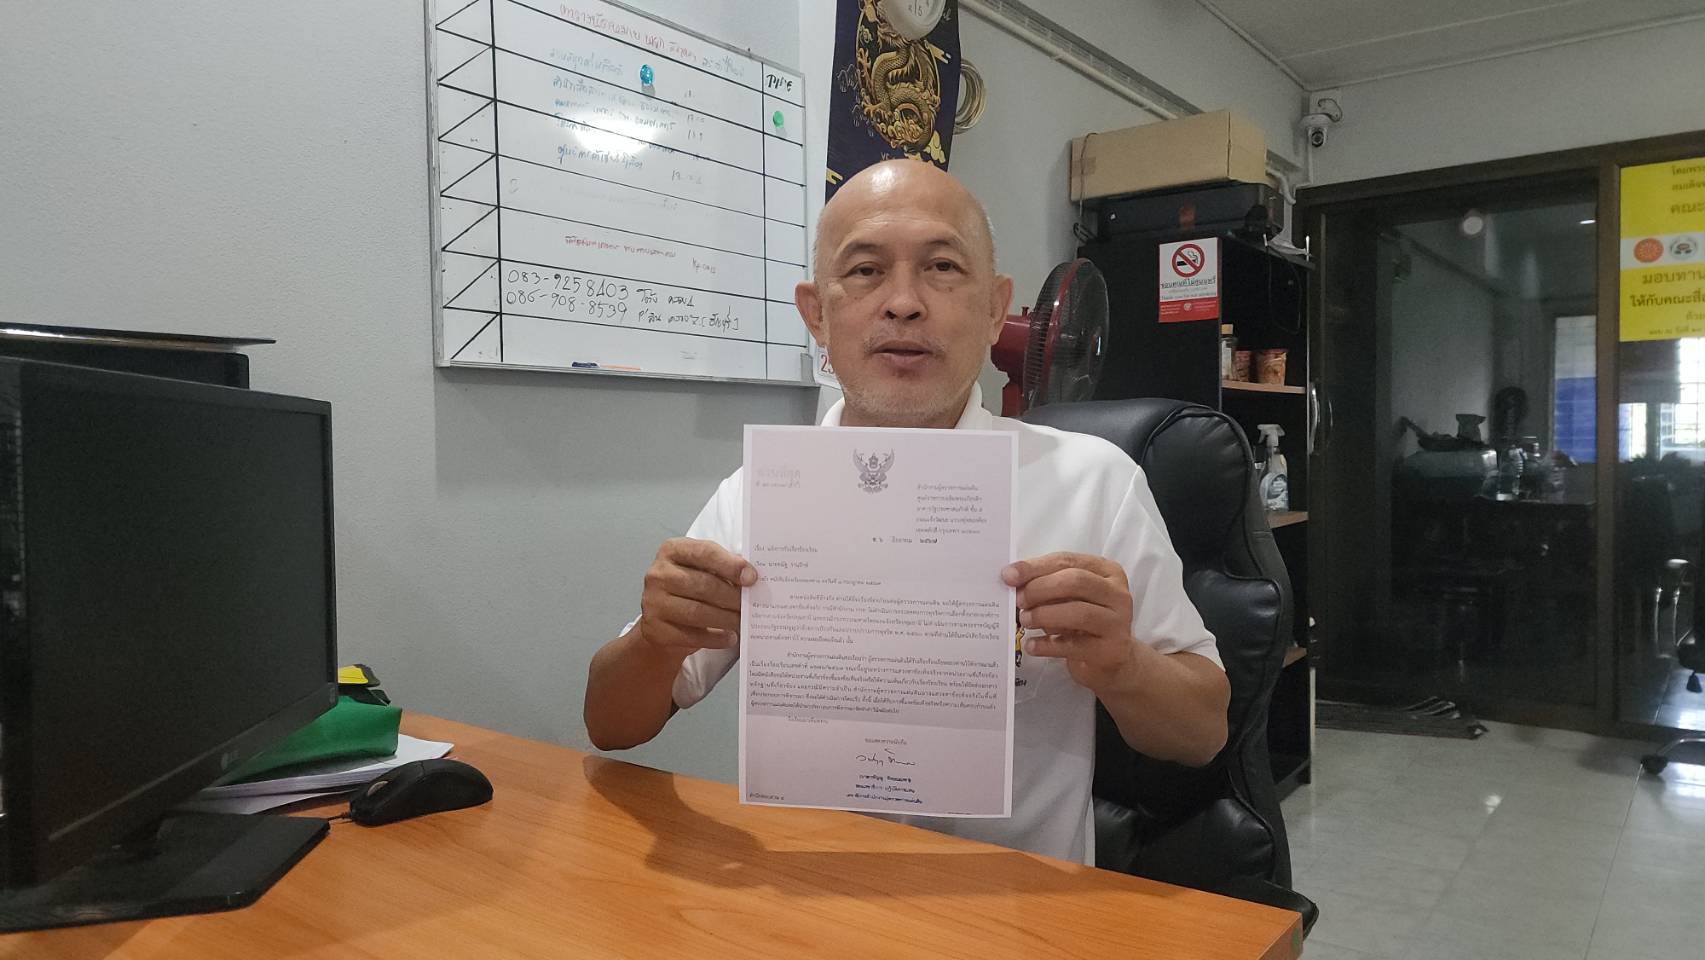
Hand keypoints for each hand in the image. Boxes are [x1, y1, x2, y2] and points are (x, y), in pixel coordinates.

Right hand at [637, 538, 756, 656]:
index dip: (730, 565)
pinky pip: (690, 635)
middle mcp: (658, 573)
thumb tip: (751, 576)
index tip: (752, 578)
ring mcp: (652, 602)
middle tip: (751, 606)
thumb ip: (724, 568)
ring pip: (696, 611)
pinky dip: (714, 638)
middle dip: (731, 596)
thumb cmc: (689, 590)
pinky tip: (729, 637)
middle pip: (702, 584)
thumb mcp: (703, 570)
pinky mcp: (654, 628)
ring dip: (725, 619)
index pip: (704, 552)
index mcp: (672, 550)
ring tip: (742, 622)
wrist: (663, 622)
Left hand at [1002, 552, 1138, 692]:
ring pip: (1078, 612)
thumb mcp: (1068, 597)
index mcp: (1106, 571)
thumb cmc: (1083, 621)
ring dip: (1044, 615)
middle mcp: (1117, 593)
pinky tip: (1033, 645)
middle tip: (1018, 600)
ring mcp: (1117, 622)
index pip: (1067, 561)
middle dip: (1040, 589)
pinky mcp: (1110, 650)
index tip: (1008, 576)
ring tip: (1024, 620)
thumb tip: (1012, 579)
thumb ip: (1046, 584)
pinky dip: (1048, 645)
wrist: (1111, 660)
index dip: (1035, 567)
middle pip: (1075, 581)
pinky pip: (1075, 646)